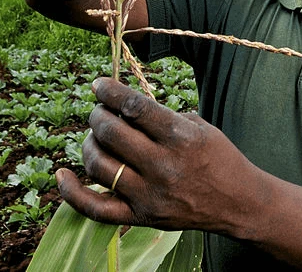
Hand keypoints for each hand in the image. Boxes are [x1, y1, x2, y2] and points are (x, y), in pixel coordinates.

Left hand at [56, 78, 264, 234]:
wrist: (239, 202)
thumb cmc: (219, 157)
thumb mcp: (199, 127)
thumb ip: (162, 117)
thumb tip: (121, 105)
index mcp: (180, 137)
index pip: (133, 106)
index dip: (109, 91)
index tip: (98, 84)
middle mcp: (162, 166)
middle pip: (110, 133)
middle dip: (97, 115)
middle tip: (99, 111)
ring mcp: (149, 195)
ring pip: (99, 165)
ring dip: (89, 143)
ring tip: (95, 136)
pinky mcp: (141, 217)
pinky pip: (95, 208)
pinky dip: (72, 192)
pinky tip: (62, 174)